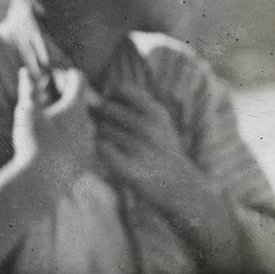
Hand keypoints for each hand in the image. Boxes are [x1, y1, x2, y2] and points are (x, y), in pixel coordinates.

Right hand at [13, 67, 99, 193]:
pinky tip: (53, 146)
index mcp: (75, 106)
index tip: (56, 76)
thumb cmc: (33, 141)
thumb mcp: (27, 111)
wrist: (41, 182)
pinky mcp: (85, 161)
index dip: (68, 75)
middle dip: (66, 98)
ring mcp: (88, 143)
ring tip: (49, 125)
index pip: (79, 79)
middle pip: (80, 102)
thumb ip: (28, 89)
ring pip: (81, 124)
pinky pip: (80, 143)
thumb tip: (25, 72)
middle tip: (48, 99)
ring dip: (68, 120)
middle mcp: (87, 122)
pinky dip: (69, 140)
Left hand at [91, 76, 191, 211]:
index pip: (121, 88)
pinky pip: (101, 147)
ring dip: (103, 135)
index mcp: (155, 112)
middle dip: (105, 116)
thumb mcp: (159, 119)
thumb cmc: (163, 148)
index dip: (113, 95)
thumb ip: (135, 103)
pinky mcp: (127, 168)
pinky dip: (102, 149)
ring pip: (102, 128)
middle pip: (107, 107)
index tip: (115, 105)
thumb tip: (95, 99)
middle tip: (114, 128)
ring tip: (116, 144)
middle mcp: (147, 127)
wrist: (179, 185)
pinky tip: (112, 154)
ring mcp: (137, 148)